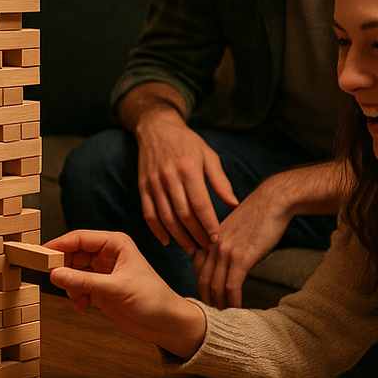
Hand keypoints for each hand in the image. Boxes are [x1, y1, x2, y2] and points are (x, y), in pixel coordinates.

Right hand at [47, 230, 205, 358]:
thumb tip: (56, 274)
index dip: (59, 245)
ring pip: (73, 272)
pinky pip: (78, 287)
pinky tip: (83, 307)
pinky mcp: (101, 288)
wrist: (167, 324)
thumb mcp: (116, 289)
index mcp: (115, 244)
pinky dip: (76, 296)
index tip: (41, 255)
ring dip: (70, 286)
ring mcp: (103, 272)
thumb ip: (84, 282)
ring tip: (77, 299)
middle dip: (63, 269)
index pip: (79, 238)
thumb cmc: (153, 300)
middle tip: (53, 280)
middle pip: (72, 254)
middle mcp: (108, 255)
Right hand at [132, 103, 236, 252]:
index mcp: (189, 169)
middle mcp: (169, 176)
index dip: (209, 224)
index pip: (200, 204)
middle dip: (197, 235)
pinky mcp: (143, 187)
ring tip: (191, 248)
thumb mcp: (208, 155)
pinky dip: (156, 230)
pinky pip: (148, 213)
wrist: (156, 128)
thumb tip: (234, 203)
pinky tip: (167, 241)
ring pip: (166, 217)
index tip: (217, 238)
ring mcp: (153, 183)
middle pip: (183, 214)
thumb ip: (220, 181)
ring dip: (179, 237)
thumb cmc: (187, 143)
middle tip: (207, 247)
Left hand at [195, 162, 349, 308]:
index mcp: (210, 238)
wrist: (273, 202)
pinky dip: (234, 301)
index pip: (197, 268)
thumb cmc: (258, 215)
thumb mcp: (234, 229)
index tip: (209, 298)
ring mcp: (225, 252)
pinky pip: (232, 286)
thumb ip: (226, 246)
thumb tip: (229, 266)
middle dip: (208, 300)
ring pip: (216, 286)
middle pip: (203, 280)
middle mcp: (212, 245)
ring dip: (221, 304)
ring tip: (226, 316)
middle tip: (214, 314)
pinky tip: (238, 309)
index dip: (202, 286)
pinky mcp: (241, 258)